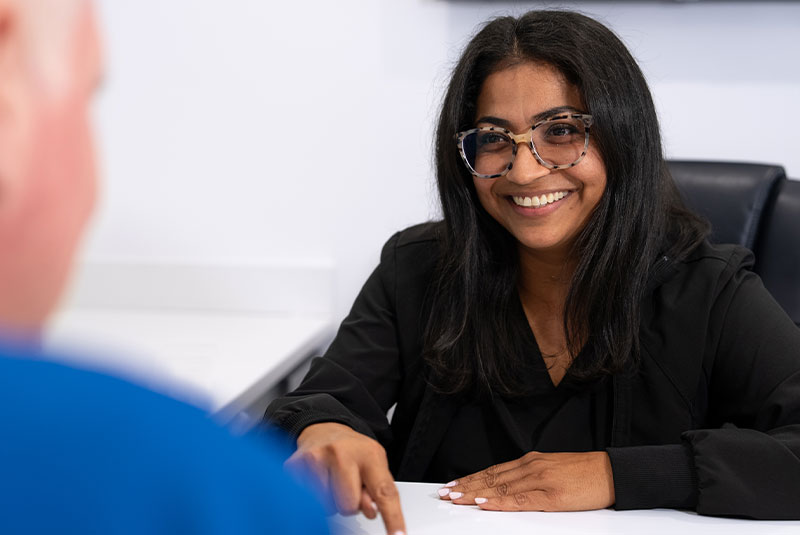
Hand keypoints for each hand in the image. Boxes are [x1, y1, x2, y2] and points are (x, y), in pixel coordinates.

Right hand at [287, 422, 405, 534]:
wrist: (324, 431)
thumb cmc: (353, 451)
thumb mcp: (374, 465)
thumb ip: (378, 490)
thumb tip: (371, 511)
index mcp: (369, 454)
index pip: (384, 492)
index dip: (392, 517)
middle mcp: (341, 453)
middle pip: (349, 506)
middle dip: (350, 503)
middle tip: (347, 485)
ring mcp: (315, 458)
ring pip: (327, 507)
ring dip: (331, 501)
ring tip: (332, 480)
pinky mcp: (294, 466)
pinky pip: (307, 502)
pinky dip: (313, 497)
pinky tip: (317, 479)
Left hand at [438, 451, 614, 511]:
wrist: (611, 472)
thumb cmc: (584, 474)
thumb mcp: (552, 470)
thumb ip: (530, 475)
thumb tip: (508, 486)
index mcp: (531, 461)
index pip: (493, 471)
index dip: (471, 478)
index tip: (454, 485)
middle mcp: (531, 466)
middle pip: (491, 478)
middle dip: (466, 486)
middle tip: (445, 493)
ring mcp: (539, 479)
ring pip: (500, 487)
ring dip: (475, 493)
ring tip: (456, 498)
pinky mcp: (551, 495)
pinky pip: (519, 499)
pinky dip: (499, 501)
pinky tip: (485, 503)